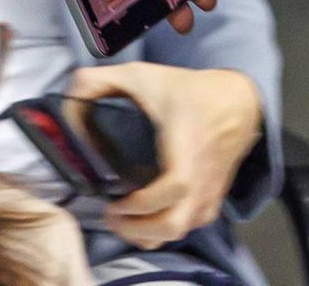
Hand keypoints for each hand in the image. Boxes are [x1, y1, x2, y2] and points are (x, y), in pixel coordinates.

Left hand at [68, 61, 263, 249]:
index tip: (116, 200)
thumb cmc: (190, 91)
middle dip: (136, 229)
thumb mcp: (143, 75)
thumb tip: (69, 95)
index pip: (171, 191)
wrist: (239, 100)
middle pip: (172, 227)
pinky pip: (189, 227)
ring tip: (126, 216)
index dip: (140, 205)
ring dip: (148, 232)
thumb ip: (101, 81)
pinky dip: (166, 228)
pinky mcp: (213, 200)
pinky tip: (151, 213)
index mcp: (186, 152)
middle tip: (113, 214)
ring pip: (178, 233)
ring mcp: (208, 194)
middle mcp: (200, 180)